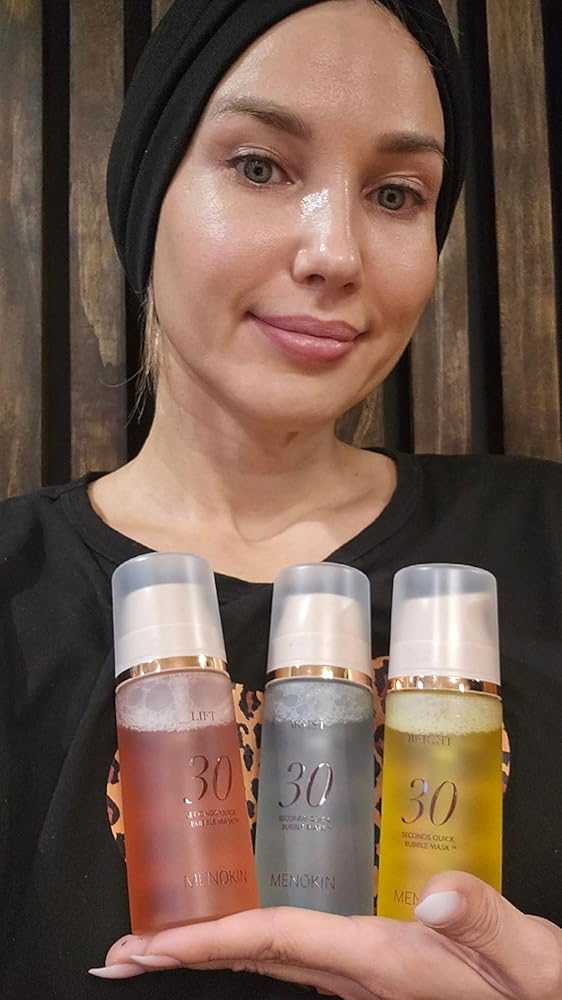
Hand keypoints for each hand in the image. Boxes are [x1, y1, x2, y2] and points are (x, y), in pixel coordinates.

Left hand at [89, 871, 561, 998]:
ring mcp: (367, 985)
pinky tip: (245, 941)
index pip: (279, 942)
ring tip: (162, 941)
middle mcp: (364, 979)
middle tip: (123, 949)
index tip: (149, 944)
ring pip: (275, 962)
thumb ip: (488, 924)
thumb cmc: (542, 994)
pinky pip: (301, 962)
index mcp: (388, 964)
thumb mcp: (536, 964)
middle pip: (259, 959)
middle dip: (188, 955)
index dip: (209, 942)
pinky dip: (257, 948)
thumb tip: (431, 895)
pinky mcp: (378, 981)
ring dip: (214, 952)